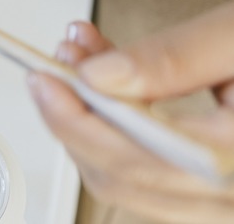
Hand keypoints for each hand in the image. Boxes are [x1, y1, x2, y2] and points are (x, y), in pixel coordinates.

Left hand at [27, 2, 233, 222]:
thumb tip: (98, 77)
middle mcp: (232, 199)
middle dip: (76, 117)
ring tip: (84, 57)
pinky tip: (115, 82)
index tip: (44, 77)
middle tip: (56, 63)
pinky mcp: (219, 188)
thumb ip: (174, 59)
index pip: (133, 161)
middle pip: (122, 178)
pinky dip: (122, 128)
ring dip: (94, 119)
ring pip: (132, 179)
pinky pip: (154, 171)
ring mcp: (226, 201)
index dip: (75, 120)